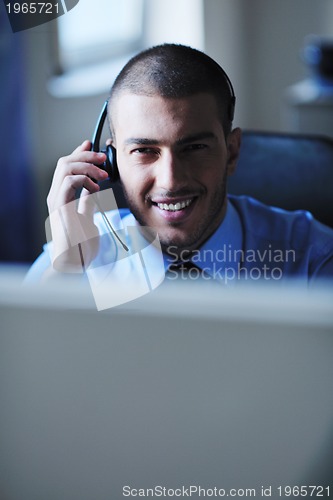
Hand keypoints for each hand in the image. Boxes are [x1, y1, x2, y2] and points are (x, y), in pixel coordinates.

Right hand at [46, 140, 108, 271]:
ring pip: (65, 167)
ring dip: (86, 165)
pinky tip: (97, 188)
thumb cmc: (81, 246)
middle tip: (103, 158)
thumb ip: (87, 203)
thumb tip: (92, 190)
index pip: (67, 167)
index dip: (79, 153)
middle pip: (65, 162)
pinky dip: (84, 179)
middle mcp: (56, 196)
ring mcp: (57, 201)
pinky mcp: (61, 208)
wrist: (74, 265)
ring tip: (103, 173)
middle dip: (85, 155)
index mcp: (62, 198)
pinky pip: (68, 183)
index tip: (92, 145)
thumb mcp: (88, 219)